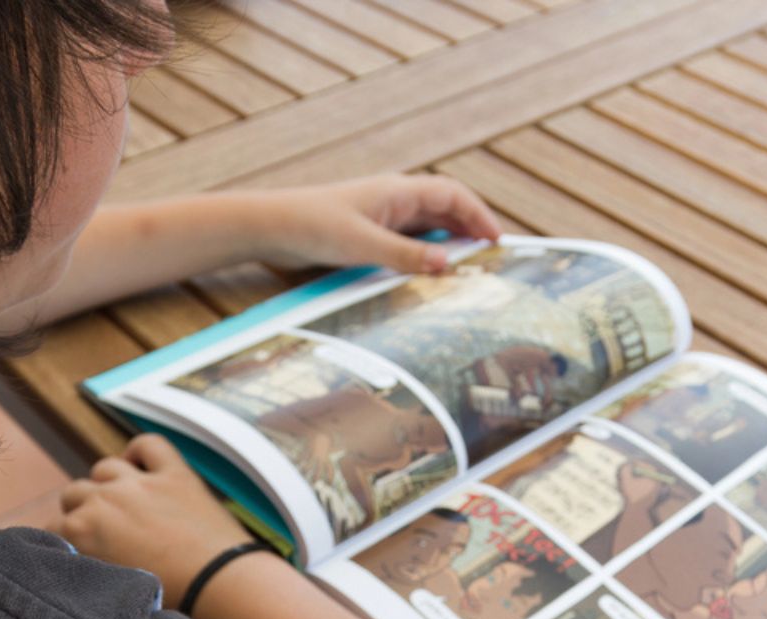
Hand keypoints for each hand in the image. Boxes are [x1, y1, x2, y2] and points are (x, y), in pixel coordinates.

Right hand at [47, 434, 253, 609]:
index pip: (53, 528)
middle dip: (82, 511)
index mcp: (80, 531)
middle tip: (103, 533)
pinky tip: (143, 467)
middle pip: (74, 493)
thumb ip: (88, 566)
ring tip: (122, 505)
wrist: (216, 585)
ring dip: (107, 484)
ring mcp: (139, 482)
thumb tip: (79, 563)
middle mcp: (103, 499)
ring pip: (104, 469)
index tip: (76, 551)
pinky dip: (142, 451)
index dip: (64, 540)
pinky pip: (149, 445)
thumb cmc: (167, 598)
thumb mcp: (110, 586)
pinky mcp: (174, 473)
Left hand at [247, 174, 503, 273]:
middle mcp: (393, 201)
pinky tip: (425, 279)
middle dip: (469, 233)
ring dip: (446, 247)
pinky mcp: (365, 236)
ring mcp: (379, 218)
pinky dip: (422, 257)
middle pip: (444, 212)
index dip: (479, 216)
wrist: (267, 228)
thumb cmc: (311, 226)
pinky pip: (406, 244)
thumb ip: (405, 255)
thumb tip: (447, 266)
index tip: (498, 242)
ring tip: (466, 274)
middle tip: (490, 262)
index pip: (453, 196)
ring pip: (426, 230)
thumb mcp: (362, 244)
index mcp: (397, 191)